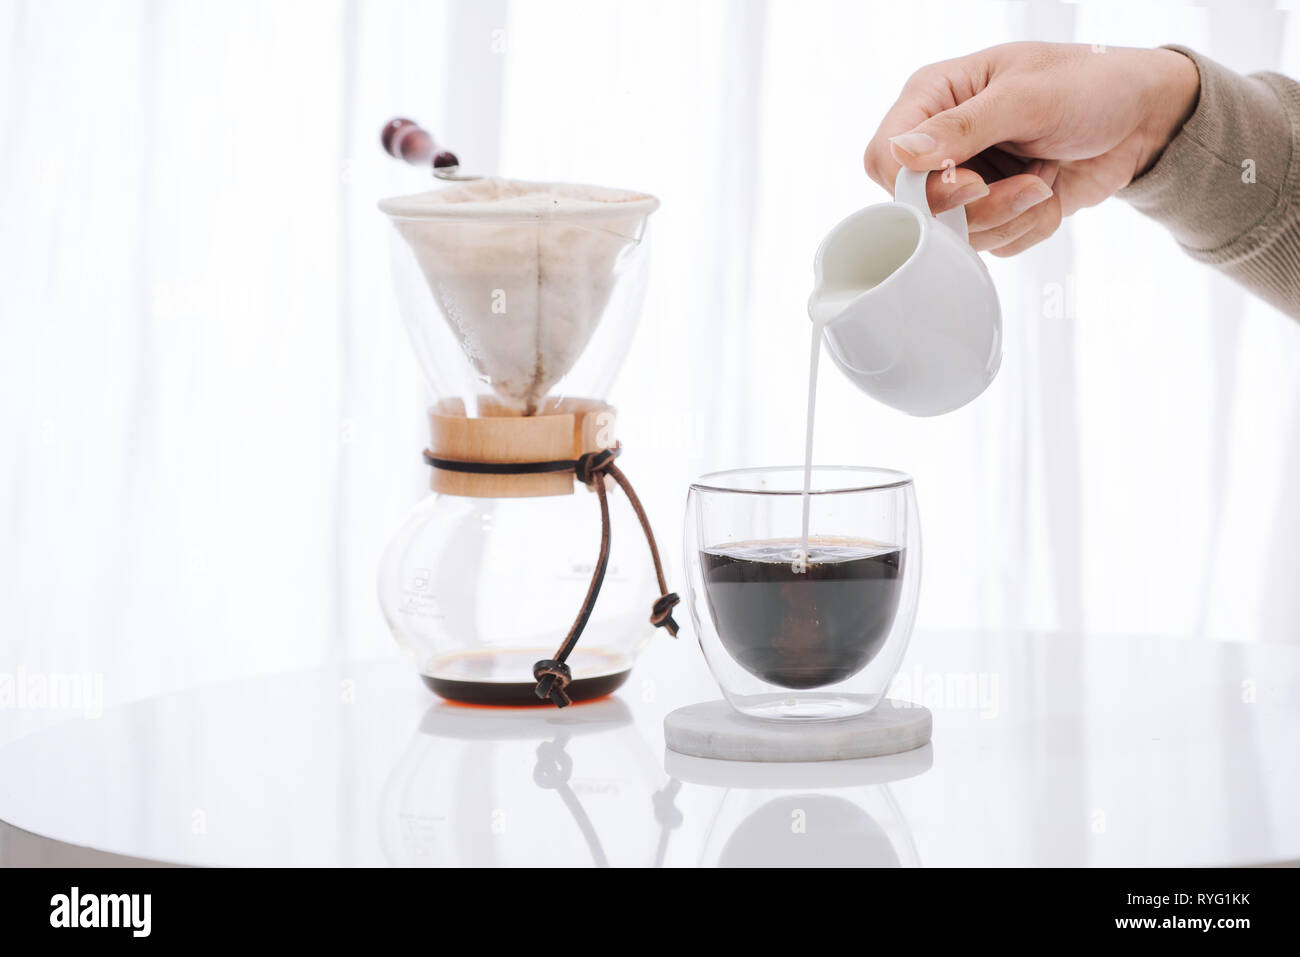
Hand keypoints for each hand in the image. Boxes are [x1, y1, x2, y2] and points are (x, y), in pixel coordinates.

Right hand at [863, 42, 1199, 255]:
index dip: (919, 185)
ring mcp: (965, 181)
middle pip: (917, 209)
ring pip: (954, 236)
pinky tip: (1048, 191)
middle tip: (1026, 184)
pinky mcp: (993, 211)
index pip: (885, 158)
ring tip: (1044, 180)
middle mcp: (940, 143)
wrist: (1142, 117)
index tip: (973, 183)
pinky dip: (1026, 229)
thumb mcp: (1027, 96)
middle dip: (978, 209)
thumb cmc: (1090, 84)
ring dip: (1008, 218)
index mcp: (932, 98)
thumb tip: (902, 153)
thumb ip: (961, 127)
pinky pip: (991, 247)